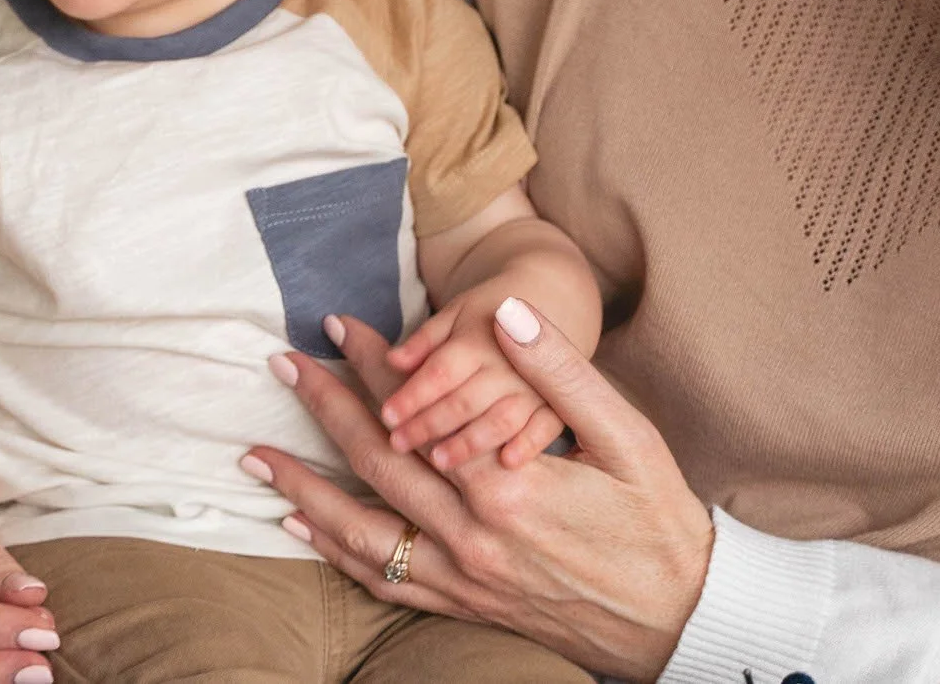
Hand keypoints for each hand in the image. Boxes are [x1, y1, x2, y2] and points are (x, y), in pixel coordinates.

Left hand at [246, 301, 712, 681]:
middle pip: (374, 462)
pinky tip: (302, 528)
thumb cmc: (661, 525)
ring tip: (254, 456)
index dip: (370, 364)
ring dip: (303, 488)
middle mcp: (472, 539)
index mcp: (506, 488)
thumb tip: (506, 314)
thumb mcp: (629, 439)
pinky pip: (383, 581)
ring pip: (361, 530)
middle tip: (280, 365)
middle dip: (322, 408)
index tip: (336, 325)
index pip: (413, 412)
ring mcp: (464, 580)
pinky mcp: (466, 607)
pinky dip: (335, 552)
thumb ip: (560, 375)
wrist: (685, 624)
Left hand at [381, 289, 566, 469]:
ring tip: (438, 462)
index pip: (440, 372)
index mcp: (477, 340)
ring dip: (470, 442)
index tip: (386, 416)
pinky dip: (529, 445)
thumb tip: (392, 361)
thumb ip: (424, 340)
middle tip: (398, 445)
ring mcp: (537, 387)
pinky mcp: (558, 405)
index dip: (413, 395)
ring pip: (501, 420)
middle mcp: (508, 364)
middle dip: (430, 425)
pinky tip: (506, 463)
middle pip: (465, 400)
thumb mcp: (455, 314)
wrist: (551, 304)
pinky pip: (546, 428)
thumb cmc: (489, 315)